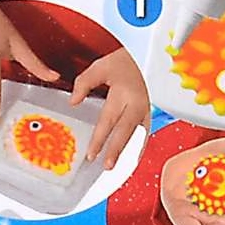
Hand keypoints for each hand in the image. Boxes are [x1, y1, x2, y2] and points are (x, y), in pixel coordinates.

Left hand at [70, 48, 147, 166]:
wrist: (146, 55)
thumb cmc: (124, 60)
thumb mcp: (100, 67)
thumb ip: (84, 84)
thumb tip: (73, 102)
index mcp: (125, 94)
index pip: (109, 121)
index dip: (100, 139)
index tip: (91, 155)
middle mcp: (138, 104)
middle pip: (126, 132)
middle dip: (116, 151)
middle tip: (107, 167)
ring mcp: (147, 109)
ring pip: (139, 136)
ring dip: (130, 154)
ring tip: (121, 169)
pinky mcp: (150, 112)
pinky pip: (146, 133)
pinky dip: (139, 148)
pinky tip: (133, 158)